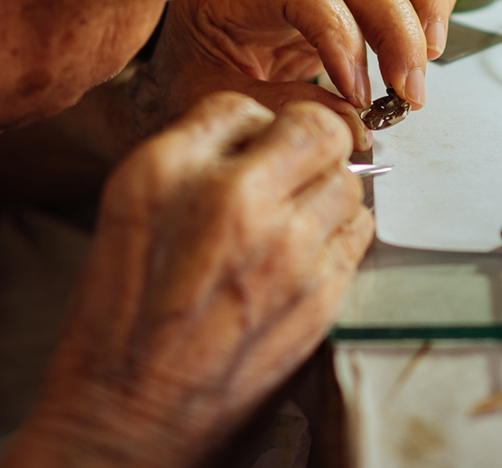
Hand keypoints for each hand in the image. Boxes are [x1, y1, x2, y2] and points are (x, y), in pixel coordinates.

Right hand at [4, 93, 373, 467]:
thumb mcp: (131, 209)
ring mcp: (285, 246)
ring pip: (350, 178)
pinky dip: (343, 230)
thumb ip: (193, 156)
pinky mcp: (321, 290)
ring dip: (330, 189)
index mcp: (171, 171)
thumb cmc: (124, 316)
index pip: (246, 105)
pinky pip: (360, 229)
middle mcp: (232, 198)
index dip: (258, 125)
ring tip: (299, 217)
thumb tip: (258, 129)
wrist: (132, 413)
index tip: (260, 144)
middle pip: (318, 127)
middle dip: (316, 140)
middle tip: (303, 162)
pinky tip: (310, 250)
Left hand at [142, 0, 456, 148]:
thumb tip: (350, 122)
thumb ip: (278, 108)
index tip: (356, 94)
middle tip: (408, 92)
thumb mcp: (215, 102)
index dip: (341, 40)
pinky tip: (427, 45)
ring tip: (428, 61)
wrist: (188, 65)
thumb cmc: (193, 79)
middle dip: (397, 31)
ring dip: (424, 5)